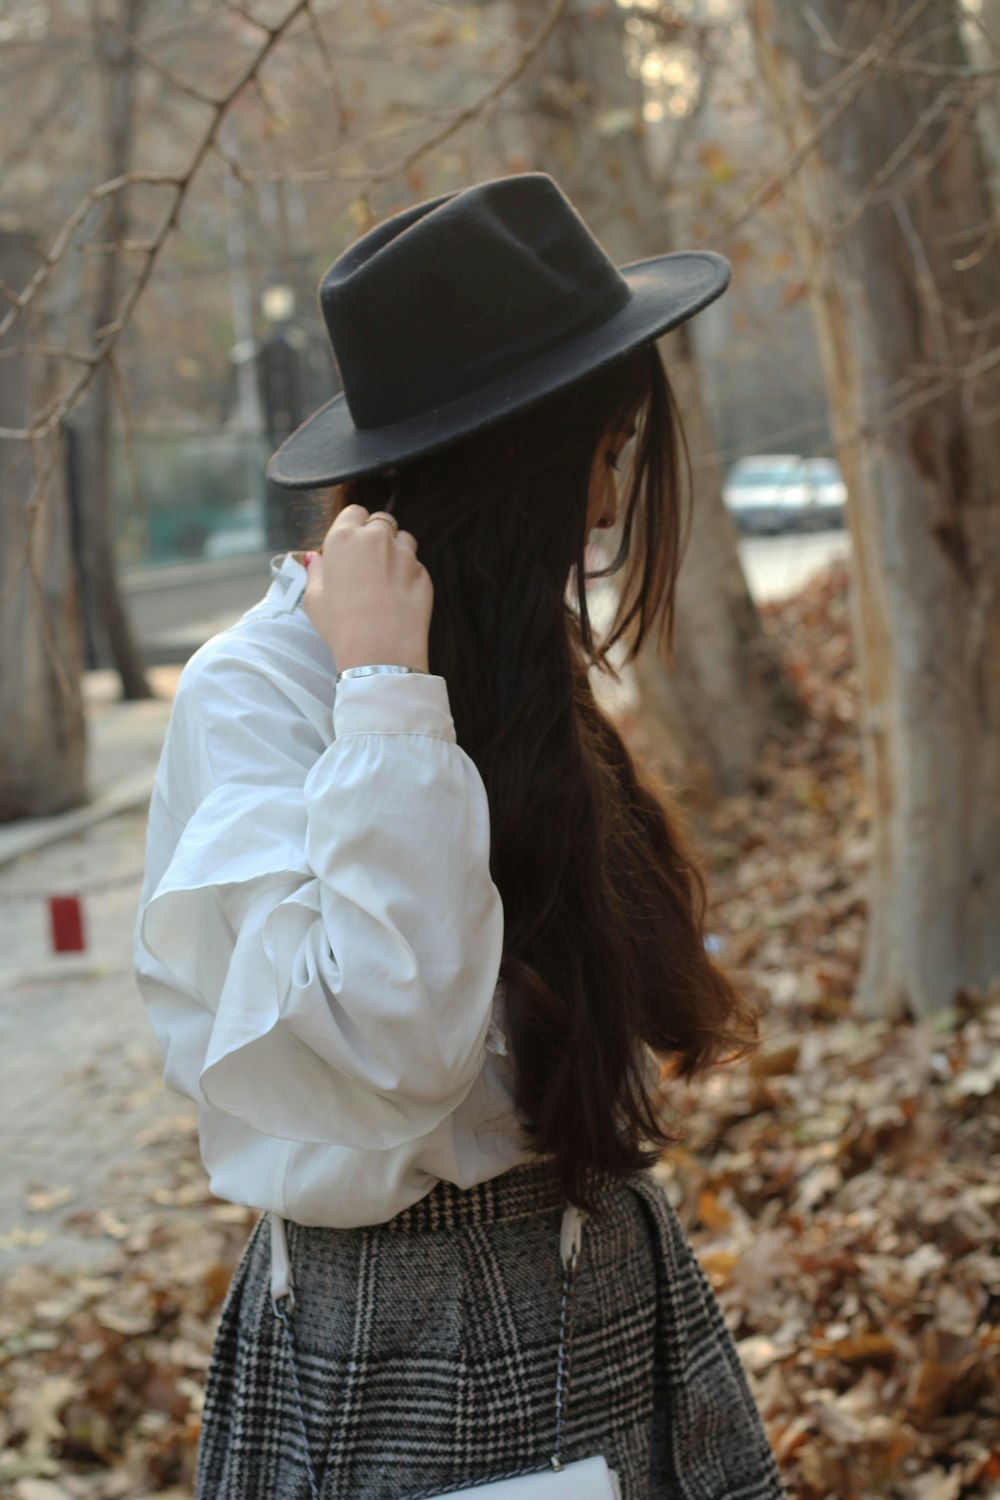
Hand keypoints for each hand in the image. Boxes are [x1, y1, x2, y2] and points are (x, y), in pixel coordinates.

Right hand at [302, 505, 432, 673]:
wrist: (380, 652)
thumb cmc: (340, 626)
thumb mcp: (314, 599)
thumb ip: (316, 571)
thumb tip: (314, 558)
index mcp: (344, 538)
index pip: (354, 513)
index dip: (353, 527)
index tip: (352, 546)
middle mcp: (376, 538)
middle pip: (381, 522)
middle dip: (376, 537)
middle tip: (368, 565)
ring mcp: (404, 554)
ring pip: (403, 539)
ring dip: (396, 552)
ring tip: (386, 581)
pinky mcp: (424, 573)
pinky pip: (416, 566)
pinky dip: (409, 575)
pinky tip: (398, 599)